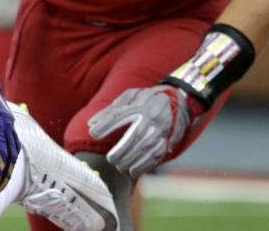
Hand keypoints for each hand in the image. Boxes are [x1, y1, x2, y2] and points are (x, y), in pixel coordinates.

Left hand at [0, 58, 20, 192]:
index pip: (2, 154)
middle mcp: (7, 123)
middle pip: (12, 154)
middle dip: (6, 172)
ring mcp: (8, 121)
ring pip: (14, 147)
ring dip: (9, 163)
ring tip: (0, 177)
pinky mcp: (5, 118)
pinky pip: (11, 140)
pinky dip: (9, 152)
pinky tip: (1, 159)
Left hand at [87, 84, 204, 177]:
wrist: (178, 101)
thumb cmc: (147, 99)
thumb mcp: (129, 96)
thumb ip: (110, 110)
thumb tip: (91, 124)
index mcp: (139, 105)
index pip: (118, 115)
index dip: (105, 125)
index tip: (93, 133)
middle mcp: (151, 119)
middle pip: (134, 137)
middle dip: (121, 151)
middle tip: (110, 159)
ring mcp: (161, 132)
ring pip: (145, 150)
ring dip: (131, 161)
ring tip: (119, 166)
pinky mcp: (167, 142)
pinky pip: (155, 157)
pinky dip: (143, 166)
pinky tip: (132, 171)